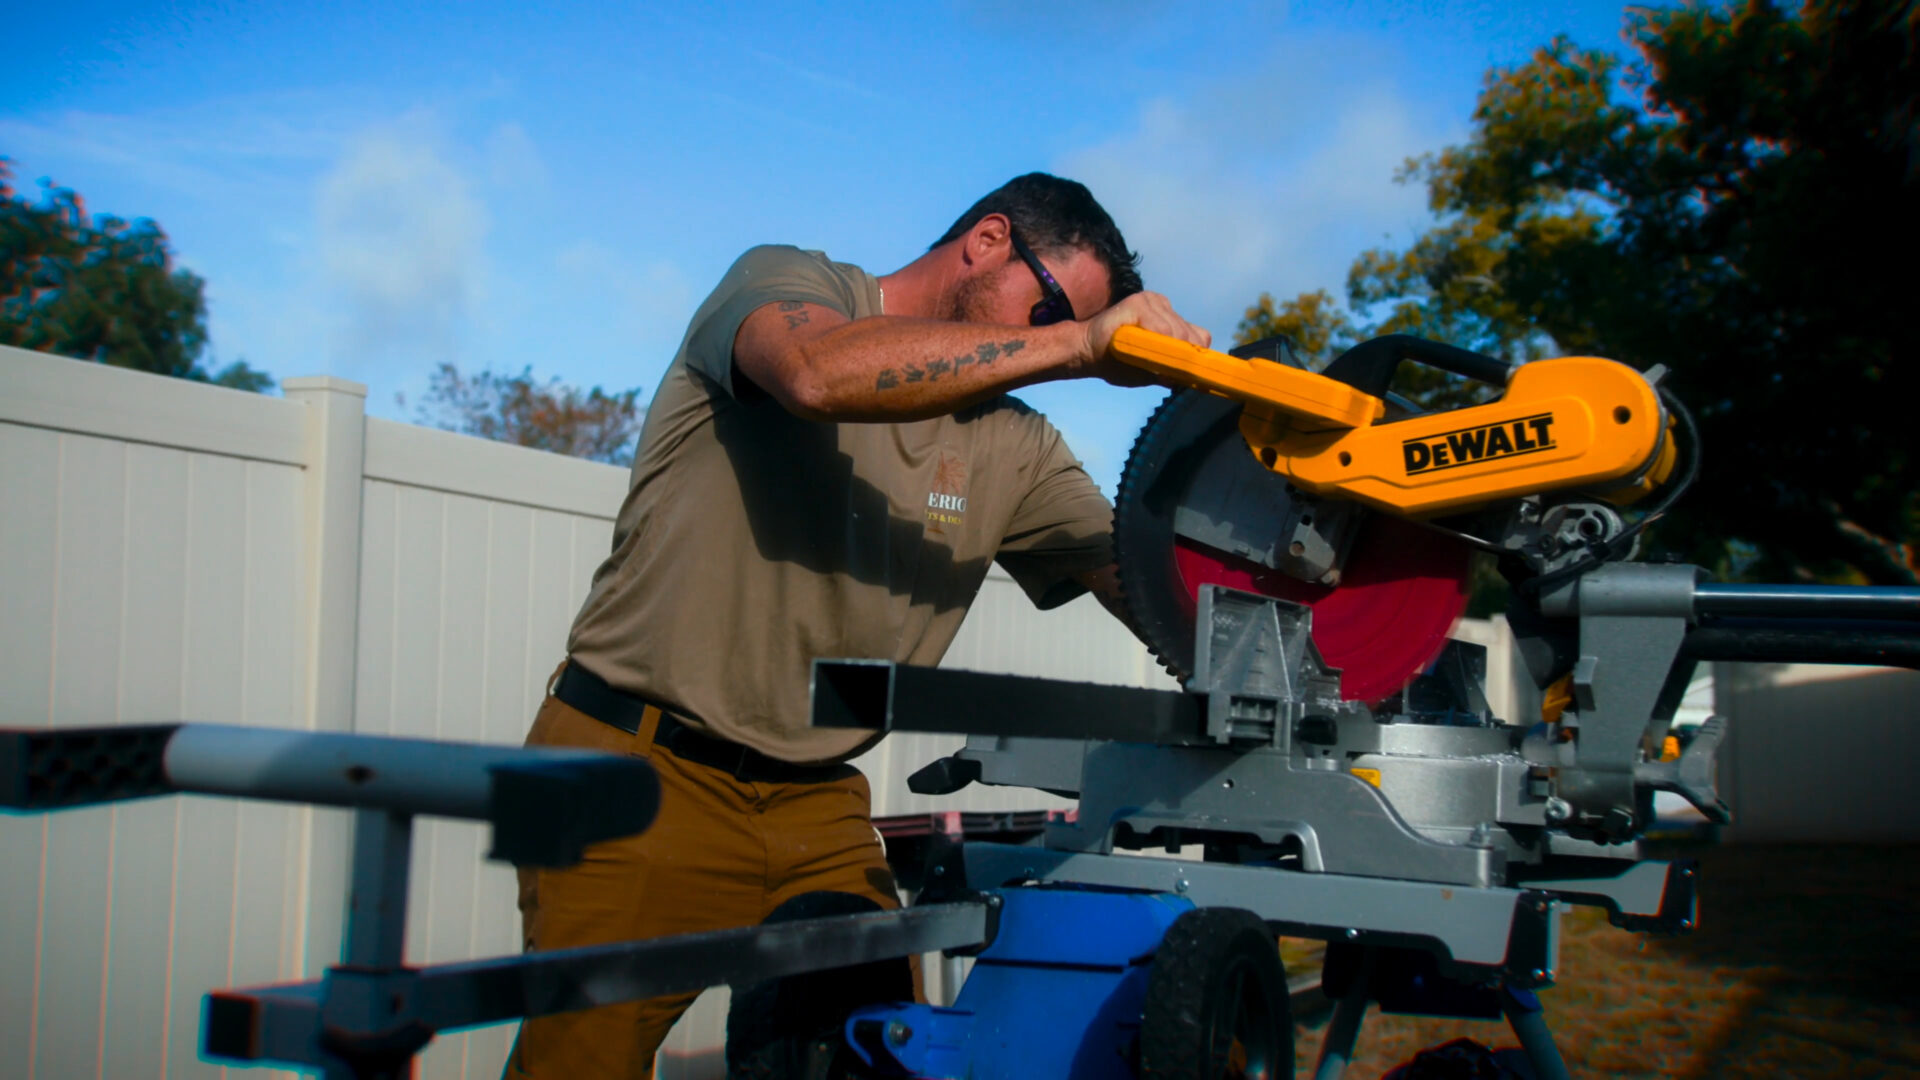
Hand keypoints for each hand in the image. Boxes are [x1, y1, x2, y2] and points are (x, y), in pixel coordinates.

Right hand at [1079, 291, 1211, 375]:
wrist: (1086, 353)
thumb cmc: (1117, 361)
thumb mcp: (1150, 370)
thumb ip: (1171, 371)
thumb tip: (1192, 380)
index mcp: (1170, 320)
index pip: (1199, 337)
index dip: (1193, 355)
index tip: (1180, 370)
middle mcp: (1164, 306)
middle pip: (1189, 337)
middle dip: (1175, 357)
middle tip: (1153, 366)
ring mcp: (1152, 301)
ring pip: (1176, 333)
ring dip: (1160, 352)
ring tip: (1137, 354)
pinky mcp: (1139, 302)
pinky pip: (1159, 328)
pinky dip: (1151, 343)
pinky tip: (1133, 345)